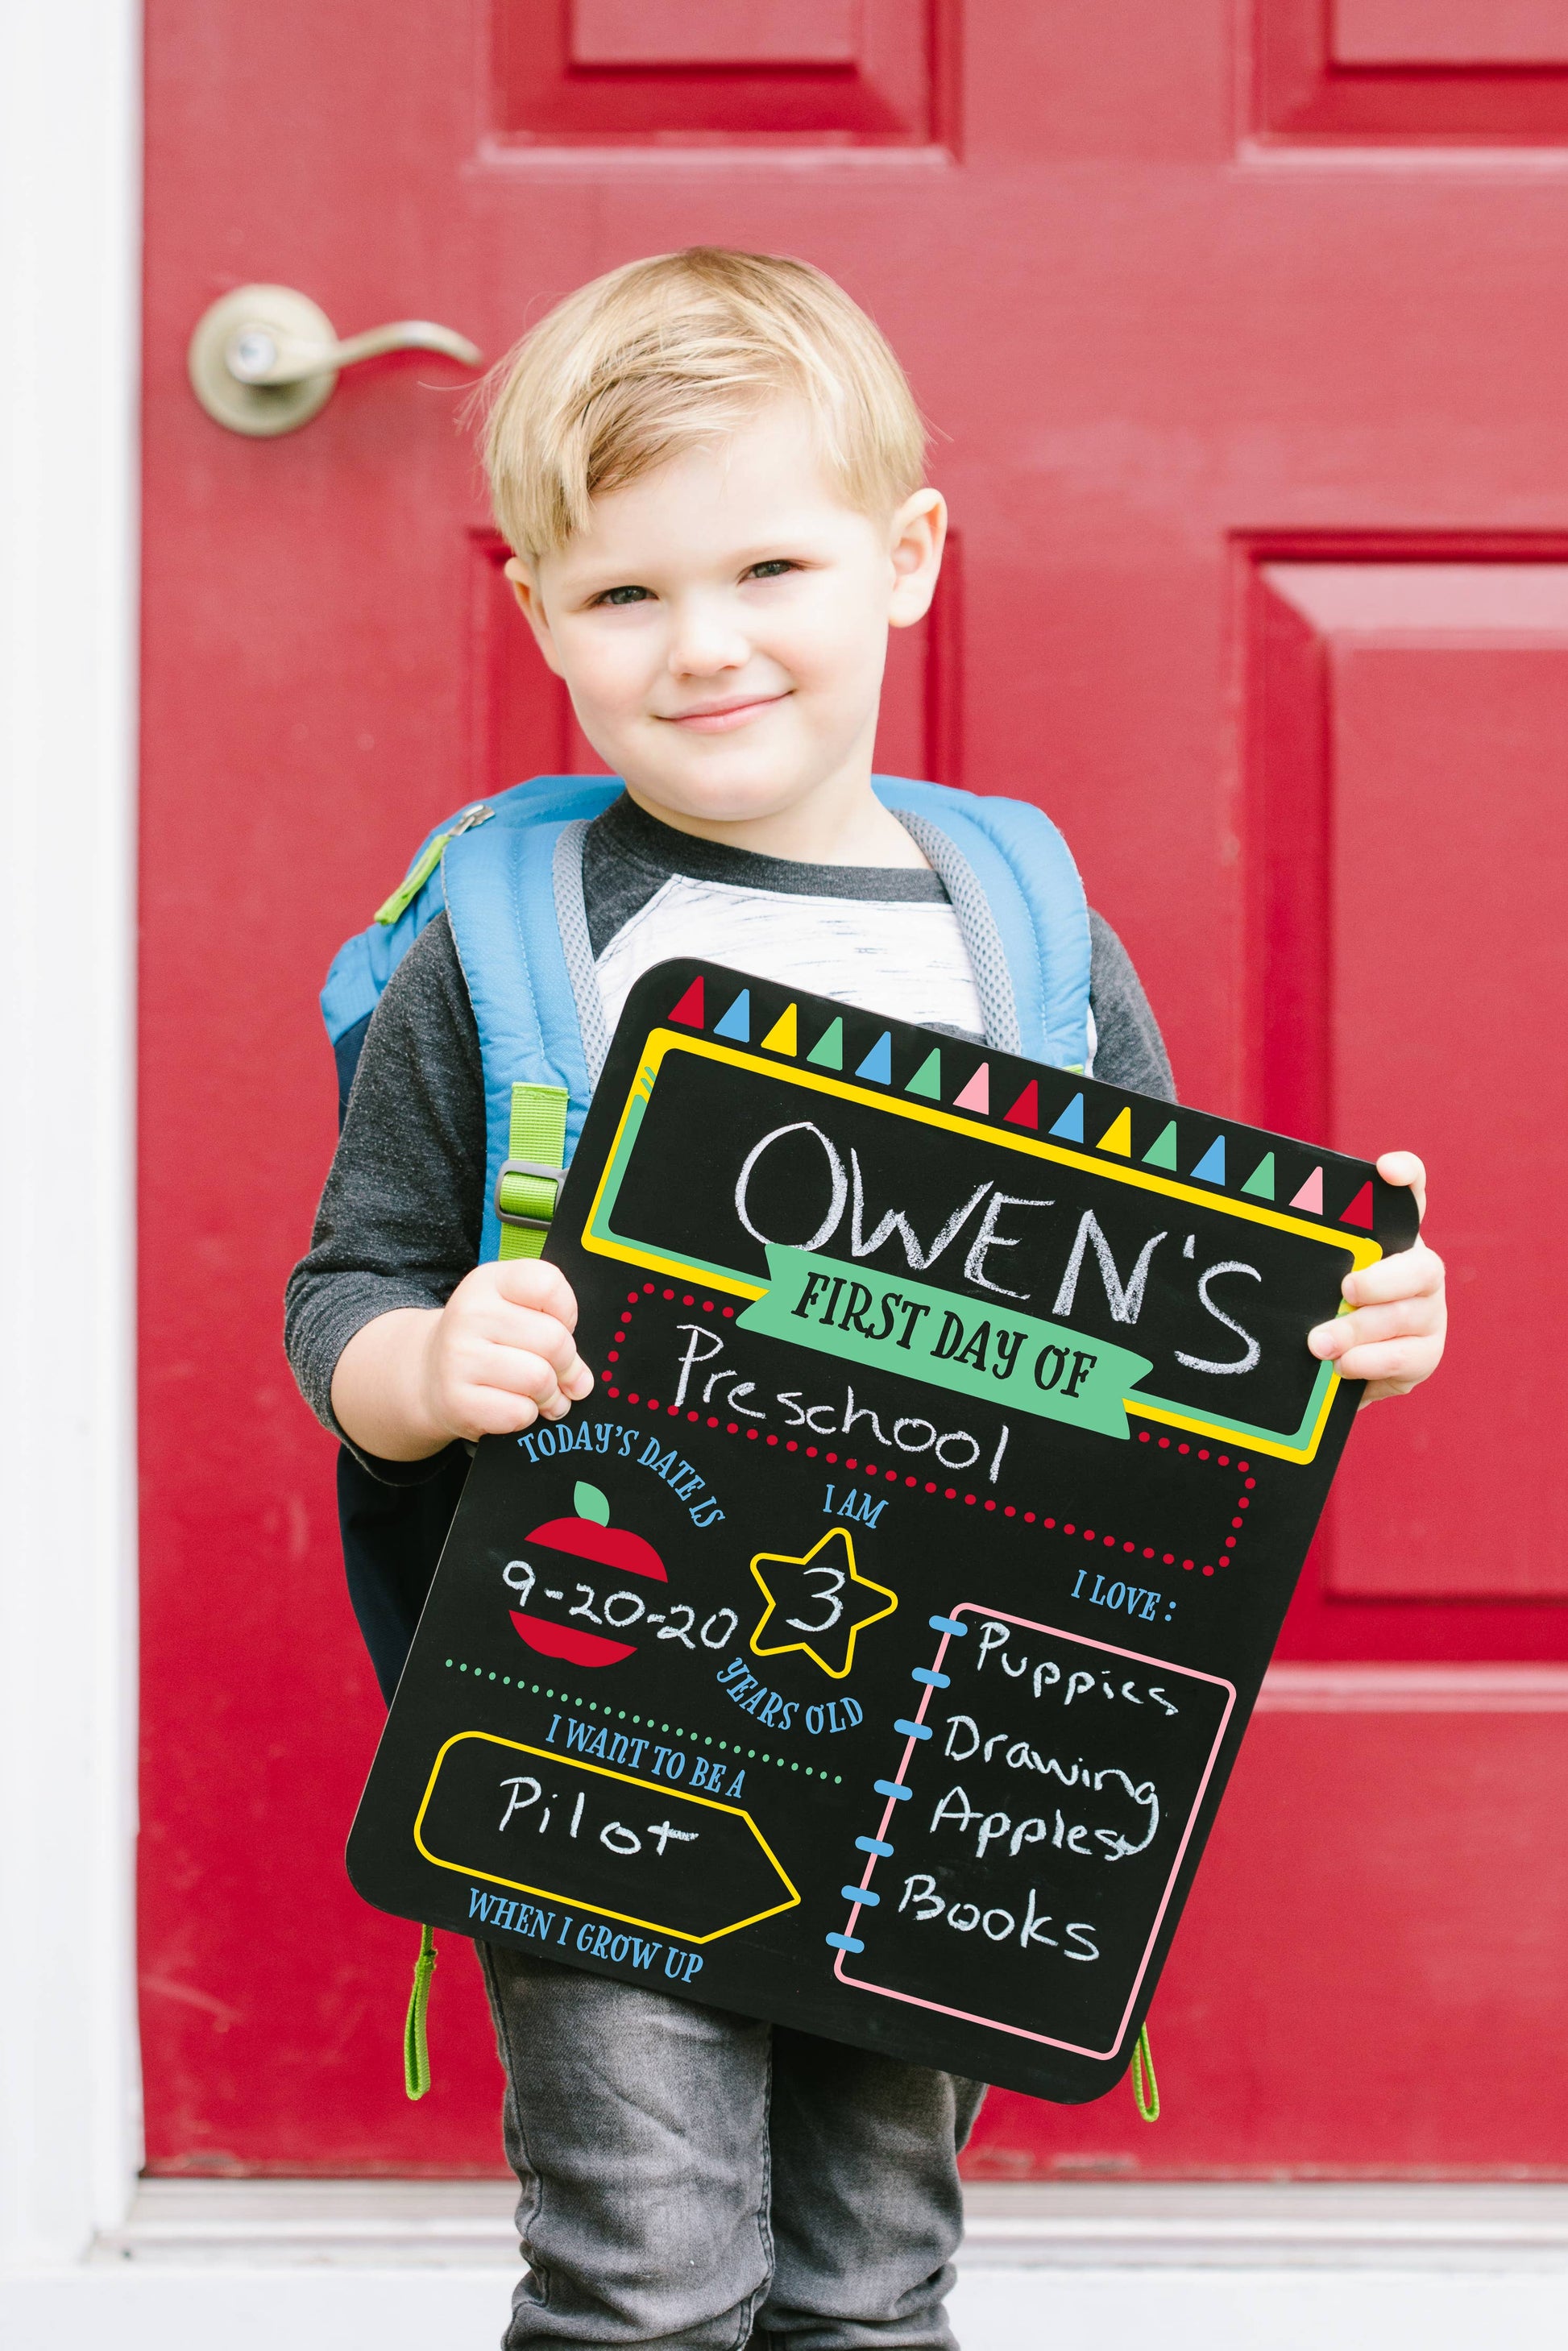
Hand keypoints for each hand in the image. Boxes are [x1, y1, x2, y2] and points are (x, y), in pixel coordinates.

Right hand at [330, 1261, 594, 1459]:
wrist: (429, 1373)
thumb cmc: (487, 1341)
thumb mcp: (513, 1312)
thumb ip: (555, 1329)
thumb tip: (581, 1381)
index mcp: (489, 1281)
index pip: (548, 1284)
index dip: (567, 1312)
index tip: (559, 1325)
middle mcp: (469, 1313)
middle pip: (554, 1340)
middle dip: (567, 1365)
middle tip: (559, 1375)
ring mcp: (459, 1357)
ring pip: (540, 1379)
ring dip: (550, 1395)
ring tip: (540, 1395)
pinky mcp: (457, 1400)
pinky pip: (519, 1413)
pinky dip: (526, 1416)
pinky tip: (513, 1406)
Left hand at [1306, 1152, 1445, 1405]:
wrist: (1343, 1366)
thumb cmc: (1322, 1307)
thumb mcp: (1312, 1277)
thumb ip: (1306, 1258)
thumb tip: (1245, 1236)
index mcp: (1393, 1240)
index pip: (1410, 1196)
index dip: (1407, 1176)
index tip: (1386, 1169)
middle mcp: (1420, 1271)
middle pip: (1420, 1267)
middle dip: (1381, 1280)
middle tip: (1345, 1290)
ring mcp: (1429, 1312)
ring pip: (1408, 1316)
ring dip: (1359, 1330)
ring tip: (1319, 1344)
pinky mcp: (1426, 1353)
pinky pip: (1406, 1358)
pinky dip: (1370, 1362)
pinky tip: (1342, 1365)